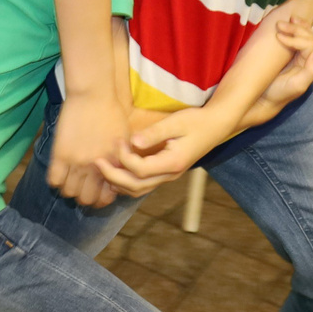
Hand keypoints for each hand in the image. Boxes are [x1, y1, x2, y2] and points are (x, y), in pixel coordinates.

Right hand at [47, 93, 129, 207]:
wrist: (93, 94)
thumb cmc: (112, 112)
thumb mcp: (124, 139)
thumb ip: (121, 160)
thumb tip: (117, 175)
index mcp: (112, 166)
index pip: (105, 198)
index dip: (100, 198)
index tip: (97, 190)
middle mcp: (95, 168)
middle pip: (85, 199)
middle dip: (84, 196)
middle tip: (82, 187)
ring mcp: (76, 162)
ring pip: (68, 192)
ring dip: (69, 188)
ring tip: (70, 178)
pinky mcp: (61, 153)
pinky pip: (54, 179)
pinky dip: (56, 179)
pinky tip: (60, 171)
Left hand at [102, 106, 224, 194]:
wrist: (216, 126)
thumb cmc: (196, 121)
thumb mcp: (176, 122)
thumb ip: (154, 133)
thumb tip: (132, 141)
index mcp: (173, 163)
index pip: (140, 169)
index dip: (124, 158)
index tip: (117, 141)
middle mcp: (171, 175)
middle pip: (136, 186)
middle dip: (113, 176)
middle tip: (96, 161)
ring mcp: (169, 177)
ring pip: (139, 190)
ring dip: (119, 183)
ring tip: (103, 169)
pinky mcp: (167, 173)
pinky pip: (144, 185)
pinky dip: (128, 182)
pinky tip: (116, 172)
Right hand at [256, 18, 312, 114]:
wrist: (264, 99)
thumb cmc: (280, 93)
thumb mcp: (297, 86)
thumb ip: (310, 71)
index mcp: (309, 64)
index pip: (307, 44)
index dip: (295, 38)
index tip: (278, 37)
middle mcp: (305, 58)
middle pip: (307, 36)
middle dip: (295, 28)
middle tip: (279, 24)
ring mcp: (295, 55)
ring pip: (303, 34)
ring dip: (296, 25)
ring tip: (287, 19)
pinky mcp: (285, 53)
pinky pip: (293, 37)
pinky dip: (292, 28)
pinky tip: (285, 23)